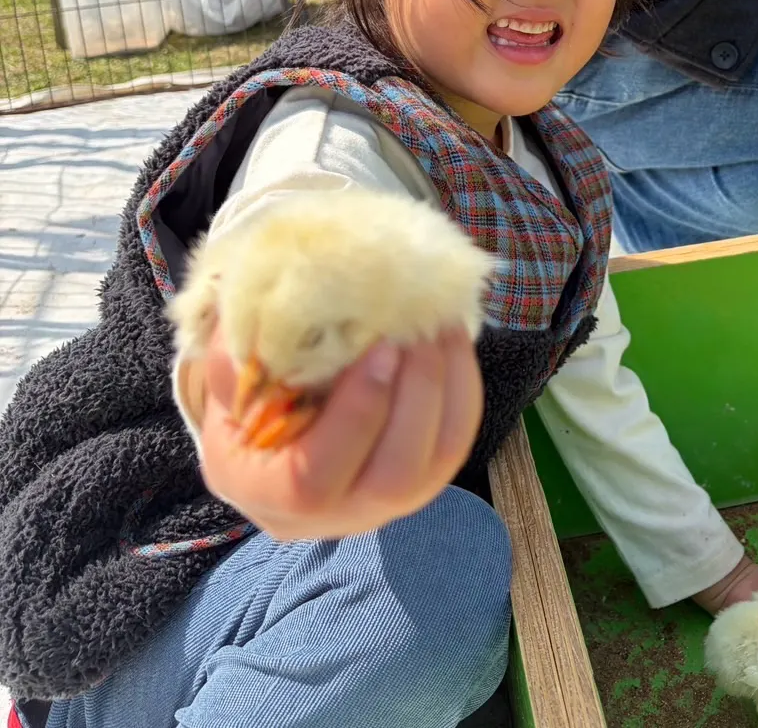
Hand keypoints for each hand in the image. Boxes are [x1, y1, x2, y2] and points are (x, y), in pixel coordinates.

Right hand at [196, 322, 483, 540]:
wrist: (266, 427)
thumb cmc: (242, 392)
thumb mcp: (226, 371)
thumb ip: (244, 351)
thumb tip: (292, 308)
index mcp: (264, 493)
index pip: (314, 480)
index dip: (356, 414)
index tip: (379, 346)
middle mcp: (329, 517)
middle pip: (394, 477)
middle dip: (418, 393)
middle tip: (419, 327)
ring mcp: (381, 505)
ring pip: (437, 461)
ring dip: (446, 385)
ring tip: (439, 324)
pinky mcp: (421, 482)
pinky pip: (455, 442)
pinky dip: (462, 387)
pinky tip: (451, 338)